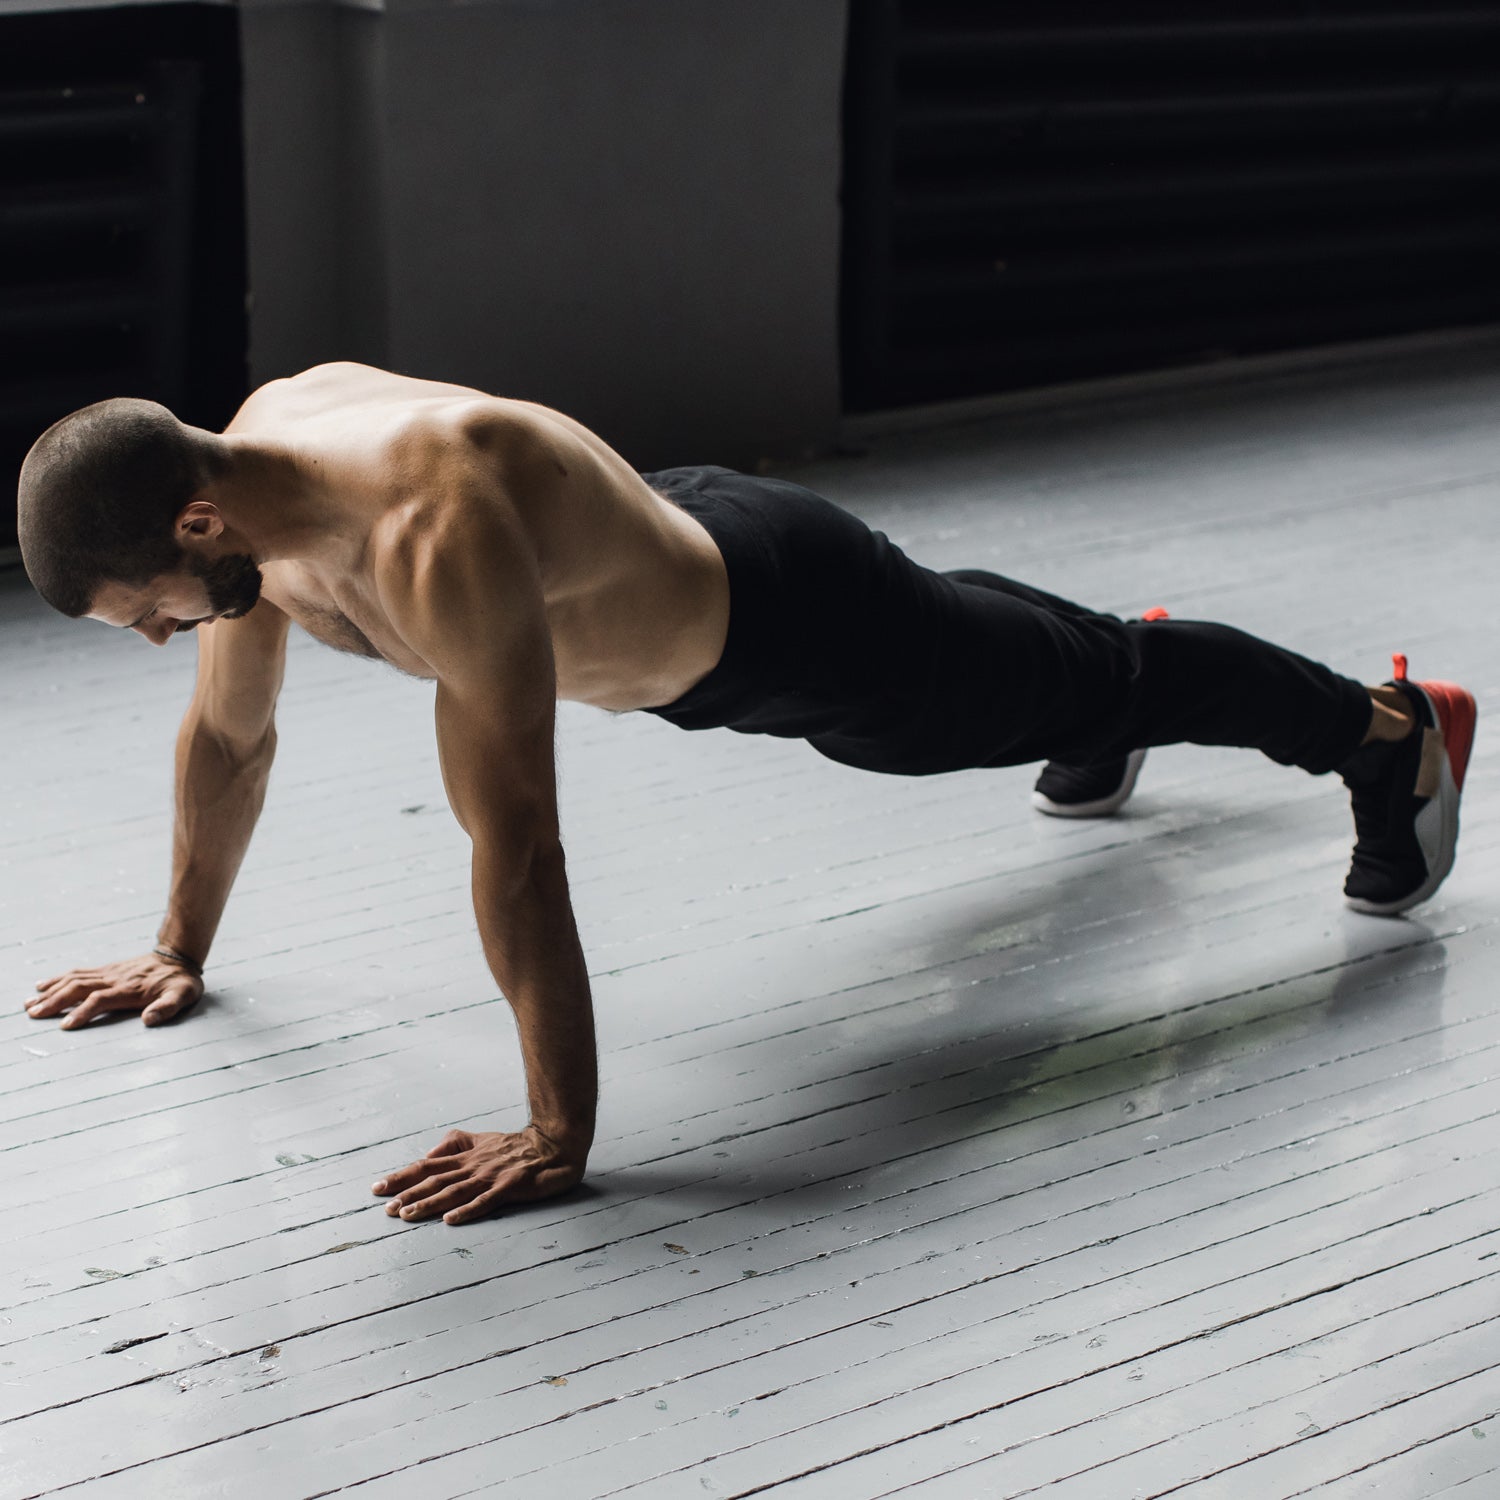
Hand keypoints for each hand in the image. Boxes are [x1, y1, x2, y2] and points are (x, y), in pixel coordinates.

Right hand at [25, 952, 203, 1029]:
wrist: (179, 956)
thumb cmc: (181, 981)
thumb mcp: (183, 995)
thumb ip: (167, 1007)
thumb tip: (149, 1020)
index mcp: (130, 989)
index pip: (100, 1000)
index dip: (83, 1012)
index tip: (66, 1026)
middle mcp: (114, 979)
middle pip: (78, 988)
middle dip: (55, 1002)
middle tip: (33, 1014)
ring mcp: (108, 972)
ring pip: (73, 980)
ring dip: (51, 991)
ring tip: (30, 1003)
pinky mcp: (106, 969)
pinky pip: (78, 973)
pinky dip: (58, 979)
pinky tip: (43, 986)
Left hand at [372, 1126, 585, 1225]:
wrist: (554, 1144)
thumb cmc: (518, 1146)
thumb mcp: (483, 1139)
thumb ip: (457, 1143)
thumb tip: (430, 1152)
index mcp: (466, 1156)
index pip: (427, 1166)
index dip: (402, 1177)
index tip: (378, 1189)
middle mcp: (474, 1165)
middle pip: (436, 1180)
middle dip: (409, 1194)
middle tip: (386, 1208)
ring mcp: (492, 1176)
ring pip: (455, 1191)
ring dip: (430, 1203)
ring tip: (408, 1215)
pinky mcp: (511, 1187)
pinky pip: (486, 1201)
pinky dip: (467, 1210)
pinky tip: (450, 1220)